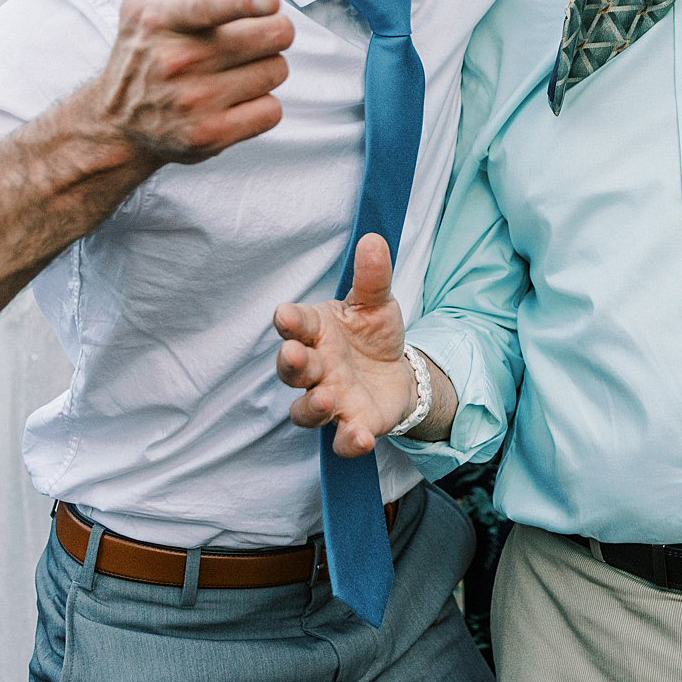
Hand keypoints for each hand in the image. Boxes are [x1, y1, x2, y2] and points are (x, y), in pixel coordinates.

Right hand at [88, 0, 293, 165]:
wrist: (117, 123)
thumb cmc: (141, 45)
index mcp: (162, 17)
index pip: (212, 6)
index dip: (246, 2)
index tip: (269, 1)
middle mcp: (175, 61)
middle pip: (271, 35)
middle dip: (272, 32)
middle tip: (249, 36)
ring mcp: (192, 103)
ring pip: (276, 72)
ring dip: (267, 70)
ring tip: (233, 71)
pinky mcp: (209, 137)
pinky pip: (272, 111)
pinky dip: (263, 106)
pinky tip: (234, 101)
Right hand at [273, 235, 417, 456]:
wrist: (396, 372)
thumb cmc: (373, 333)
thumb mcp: (377, 302)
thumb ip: (373, 277)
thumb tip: (374, 240)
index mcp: (316, 331)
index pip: (296, 325)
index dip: (289, 322)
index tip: (285, 315)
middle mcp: (317, 368)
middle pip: (292, 370)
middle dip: (291, 364)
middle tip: (294, 356)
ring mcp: (331, 399)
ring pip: (306, 410)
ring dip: (312, 406)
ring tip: (325, 397)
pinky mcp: (352, 424)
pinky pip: (341, 440)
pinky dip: (347, 442)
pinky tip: (359, 437)